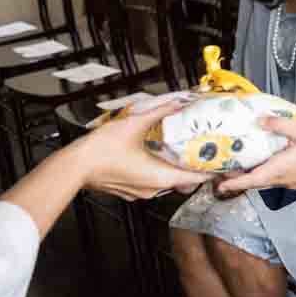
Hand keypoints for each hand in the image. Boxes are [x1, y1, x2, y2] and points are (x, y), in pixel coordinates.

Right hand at [78, 97, 209, 198]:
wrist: (75, 166)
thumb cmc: (101, 151)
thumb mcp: (134, 125)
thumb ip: (159, 113)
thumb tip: (175, 103)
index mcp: (160, 177)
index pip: (196, 178)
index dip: (210, 170)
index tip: (220, 163)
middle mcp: (152, 189)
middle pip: (182, 182)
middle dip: (191, 168)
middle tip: (198, 152)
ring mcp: (139, 193)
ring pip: (165, 183)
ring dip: (172, 169)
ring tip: (177, 152)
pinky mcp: (128, 190)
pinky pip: (149, 183)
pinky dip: (155, 172)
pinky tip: (152, 157)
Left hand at [214, 115, 295, 195]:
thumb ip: (280, 124)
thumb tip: (260, 120)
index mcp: (280, 168)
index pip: (252, 180)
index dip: (234, 183)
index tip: (220, 185)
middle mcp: (283, 179)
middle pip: (256, 183)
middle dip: (240, 180)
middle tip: (225, 173)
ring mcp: (291, 183)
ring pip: (266, 182)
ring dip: (253, 177)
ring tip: (243, 167)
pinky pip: (278, 180)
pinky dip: (267, 175)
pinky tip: (268, 164)